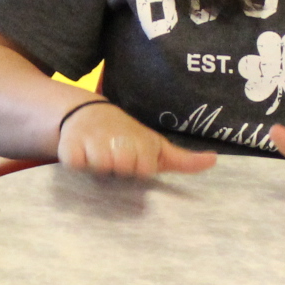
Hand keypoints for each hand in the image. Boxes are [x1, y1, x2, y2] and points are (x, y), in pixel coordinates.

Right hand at [57, 102, 214, 178]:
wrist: (90, 115)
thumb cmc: (129, 139)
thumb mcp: (156, 147)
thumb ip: (184, 160)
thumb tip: (214, 160)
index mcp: (141, 141)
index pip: (143, 169)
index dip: (138, 168)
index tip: (133, 158)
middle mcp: (118, 139)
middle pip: (122, 168)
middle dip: (118, 167)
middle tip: (114, 157)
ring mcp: (93, 141)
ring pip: (100, 167)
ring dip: (98, 166)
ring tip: (99, 155)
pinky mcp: (70, 147)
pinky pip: (76, 164)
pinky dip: (78, 163)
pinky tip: (83, 154)